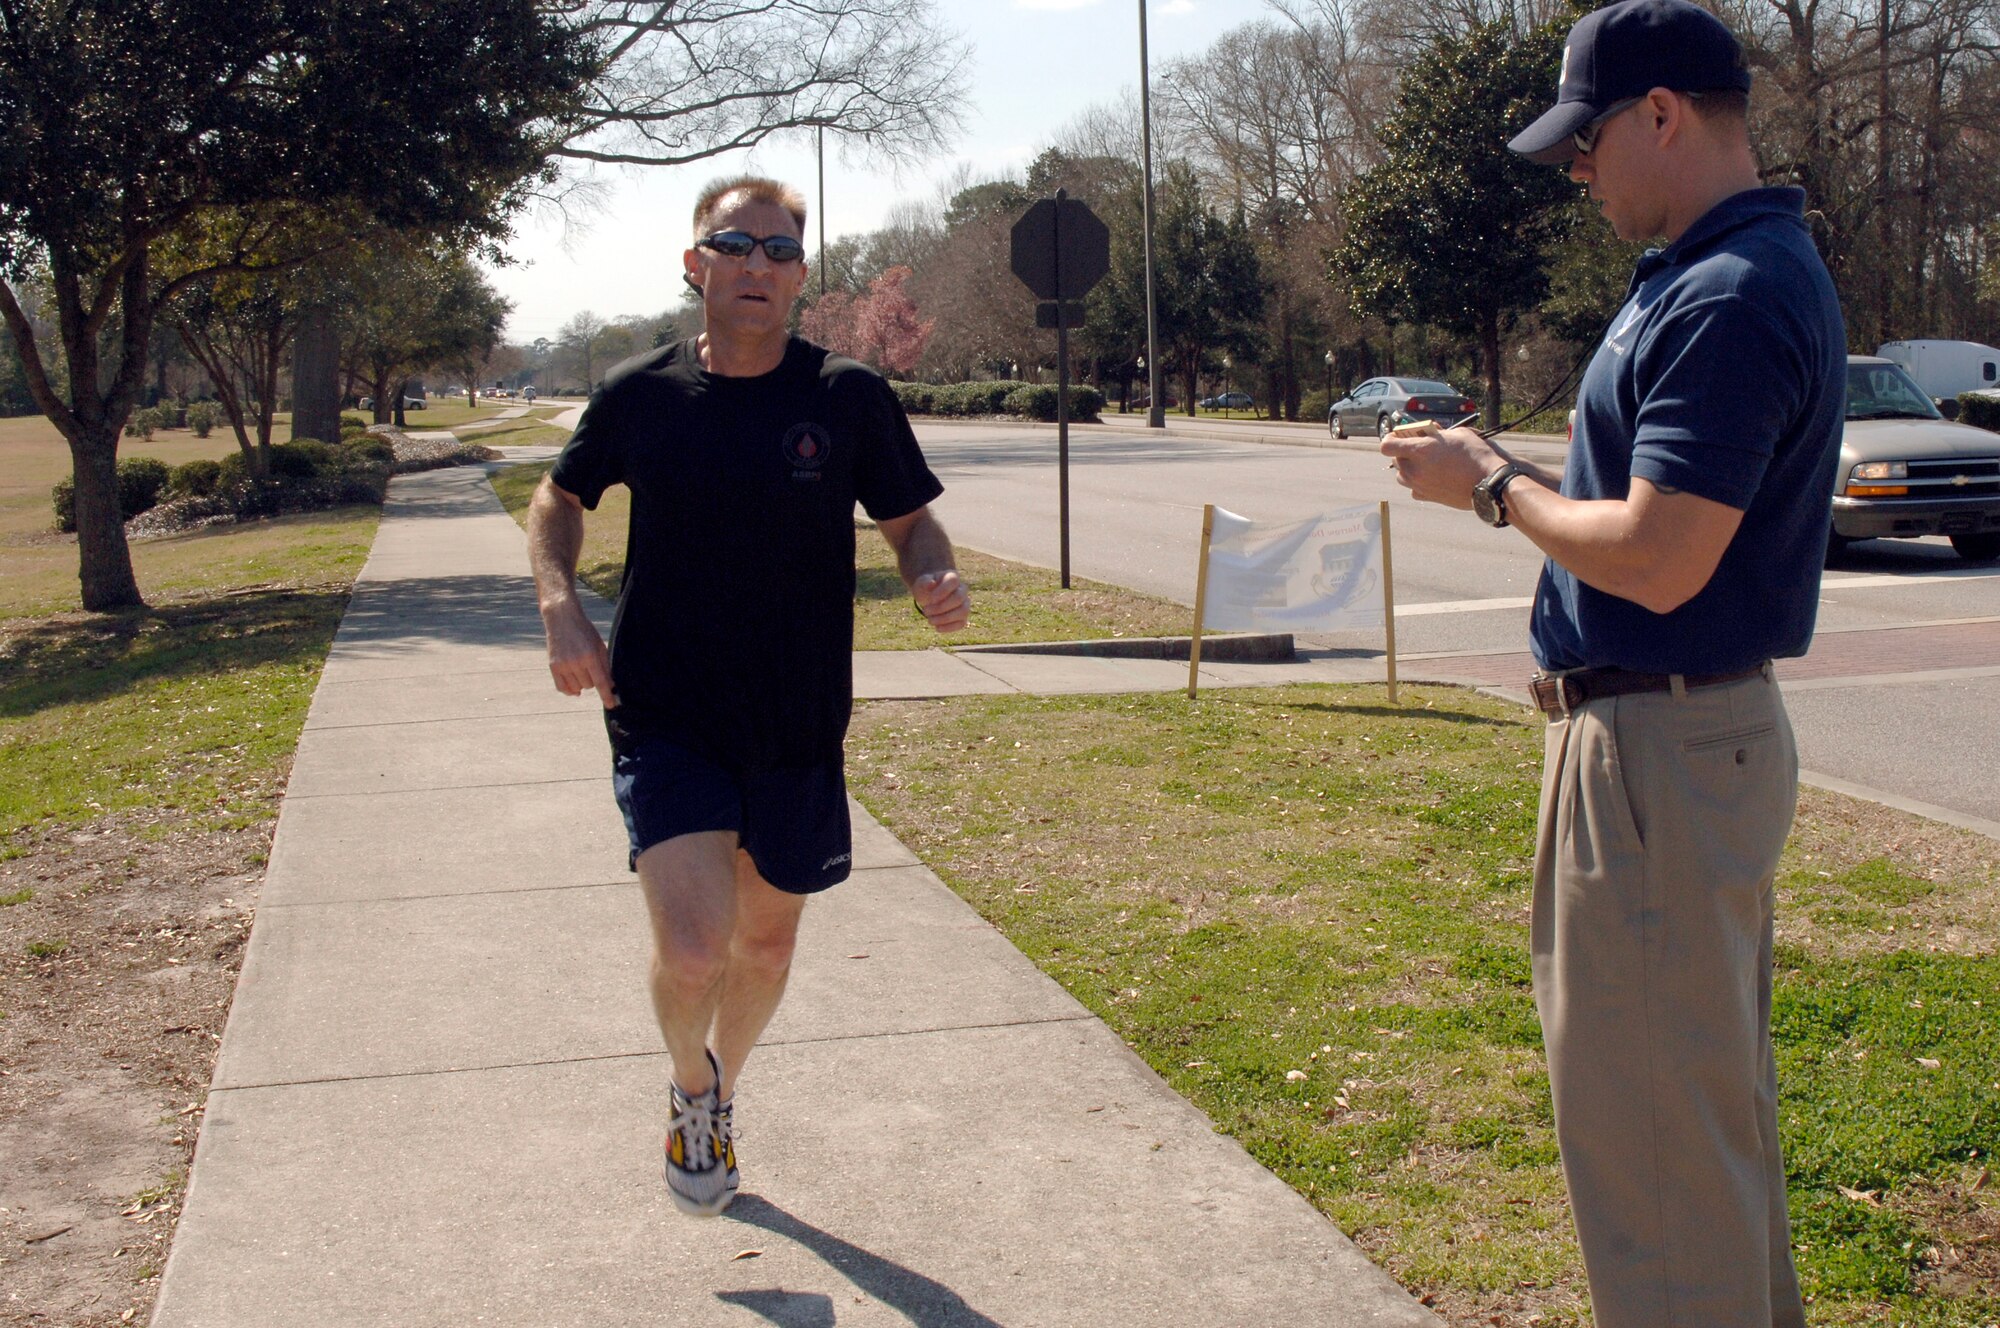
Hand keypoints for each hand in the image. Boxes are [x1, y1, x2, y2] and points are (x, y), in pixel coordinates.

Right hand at [542, 599, 617, 706]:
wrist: (562, 618)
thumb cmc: (584, 631)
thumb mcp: (599, 645)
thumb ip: (605, 665)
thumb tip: (611, 685)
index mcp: (590, 656)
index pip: (600, 682)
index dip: (606, 695)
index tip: (611, 705)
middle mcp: (575, 662)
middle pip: (589, 685)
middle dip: (593, 680)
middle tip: (591, 668)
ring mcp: (562, 665)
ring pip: (576, 688)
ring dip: (581, 684)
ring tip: (581, 671)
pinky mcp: (553, 666)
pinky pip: (561, 688)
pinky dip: (569, 690)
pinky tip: (574, 688)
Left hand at [912, 569, 968, 633]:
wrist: (929, 596)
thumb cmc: (926, 587)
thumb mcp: (922, 583)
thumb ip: (925, 582)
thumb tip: (931, 583)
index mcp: (952, 577)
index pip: (954, 581)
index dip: (943, 591)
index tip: (930, 599)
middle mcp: (962, 590)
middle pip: (959, 598)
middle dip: (941, 607)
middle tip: (925, 611)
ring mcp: (964, 603)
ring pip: (963, 611)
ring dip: (945, 618)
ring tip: (930, 621)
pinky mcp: (962, 617)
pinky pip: (962, 623)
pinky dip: (949, 627)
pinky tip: (937, 628)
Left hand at [1381, 425, 1503, 510]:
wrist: (1490, 484)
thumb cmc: (1476, 455)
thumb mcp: (1458, 434)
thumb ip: (1438, 433)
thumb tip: (1431, 433)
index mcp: (1420, 450)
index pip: (1387, 446)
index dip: (1391, 439)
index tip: (1398, 436)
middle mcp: (1415, 470)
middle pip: (1395, 460)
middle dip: (1403, 452)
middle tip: (1417, 448)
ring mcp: (1420, 485)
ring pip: (1401, 476)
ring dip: (1408, 468)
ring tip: (1424, 463)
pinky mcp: (1429, 497)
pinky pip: (1413, 489)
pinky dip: (1418, 483)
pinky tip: (1430, 477)